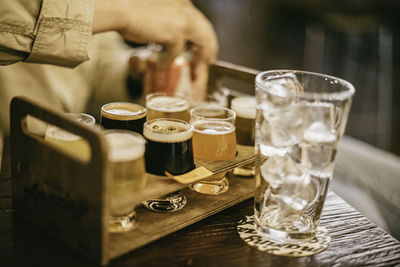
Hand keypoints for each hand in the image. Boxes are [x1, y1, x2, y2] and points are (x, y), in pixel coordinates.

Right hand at [93, 0, 217, 88]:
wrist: (120, 11)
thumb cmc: (131, 10)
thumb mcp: (156, 12)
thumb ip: (169, 22)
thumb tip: (174, 38)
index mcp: (182, 1)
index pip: (199, 20)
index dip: (204, 35)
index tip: (204, 47)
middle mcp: (185, 8)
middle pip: (205, 30)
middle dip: (209, 48)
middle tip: (209, 60)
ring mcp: (182, 20)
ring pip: (200, 42)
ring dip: (198, 58)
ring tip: (197, 70)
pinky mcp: (175, 33)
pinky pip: (176, 53)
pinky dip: (167, 62)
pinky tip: (161, 67)